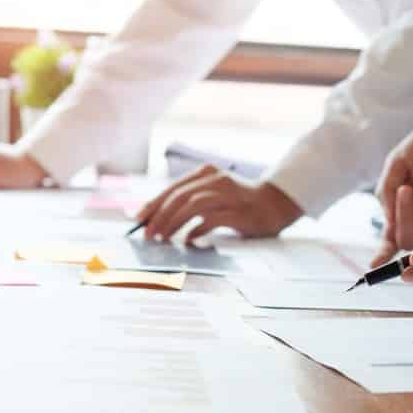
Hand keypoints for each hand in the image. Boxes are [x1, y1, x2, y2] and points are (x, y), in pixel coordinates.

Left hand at [135, 164, 303, 241]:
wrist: (274, 203)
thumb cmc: (237, 202)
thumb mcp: (212, 194)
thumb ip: (189, 201)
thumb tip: (156, 219)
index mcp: (206, 173)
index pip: (172, 188)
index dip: (153, 204)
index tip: (138, 219)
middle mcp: (216, 180)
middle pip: (180, 197)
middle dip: (159, 216)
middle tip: (148, 234)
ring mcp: (228, 195)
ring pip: (193, 206)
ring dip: (173, 223)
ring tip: (163, 238)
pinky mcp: (238, 212)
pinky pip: (211, 220)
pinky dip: (196, 230)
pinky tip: (189, 239)